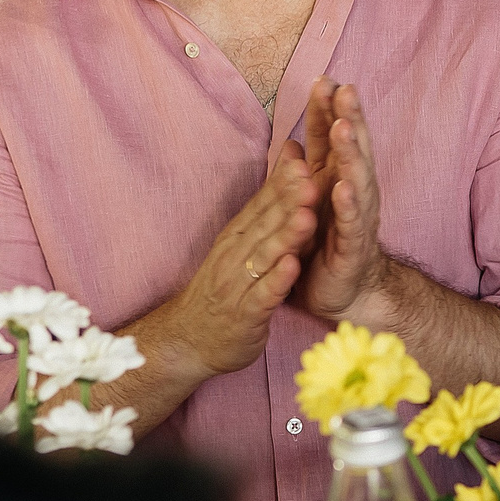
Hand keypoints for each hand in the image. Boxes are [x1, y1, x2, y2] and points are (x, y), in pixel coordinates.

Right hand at [144, 146, 321, 380]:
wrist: (189, 340)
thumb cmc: (224, 289)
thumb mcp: (242, 246)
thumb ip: (266, 211)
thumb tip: (289, 167)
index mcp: (237, 237)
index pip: (261, 205)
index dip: (282, 184)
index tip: (303, 160)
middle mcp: (235, 256)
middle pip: (265, 225)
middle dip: (288, 202)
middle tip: (310, 178)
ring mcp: (238, 286)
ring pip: (264, 256)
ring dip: (285, 237)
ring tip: (307, 217)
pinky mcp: (246, 315)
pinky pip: (262, 295)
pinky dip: (277, 280)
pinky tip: (292, 267)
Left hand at [293, 77, 391, 322]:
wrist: (344, 295)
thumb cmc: (326, 247)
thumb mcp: (309, 207)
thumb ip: (303, 176)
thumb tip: (290, 143)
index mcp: (335, 180)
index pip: (331, 138)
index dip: (327, 110)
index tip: (324, 79)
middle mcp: (352, 192)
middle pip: (352, 149)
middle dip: (349, 118)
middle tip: (345, 89)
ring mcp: (357, 218)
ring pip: (358, 179)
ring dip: (352, 153)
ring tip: (345, 128)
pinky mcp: (354, 247)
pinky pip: (352, 223)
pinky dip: (350, 204)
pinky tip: (345, 186)